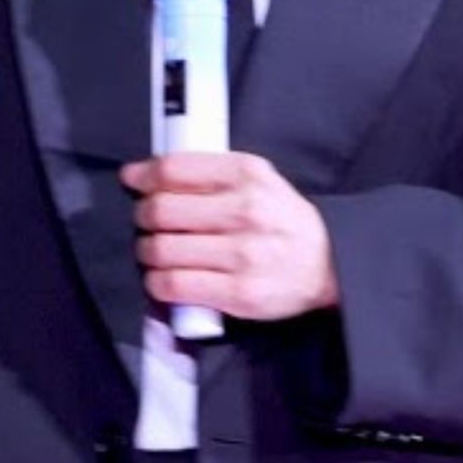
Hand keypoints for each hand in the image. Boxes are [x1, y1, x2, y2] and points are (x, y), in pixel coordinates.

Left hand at [120, 151, 339, 321]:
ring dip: (147, 251)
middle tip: (147, 222)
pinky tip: (161, 278)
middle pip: (161, 210)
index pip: (174, 169)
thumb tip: (145, 172)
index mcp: (246, 173)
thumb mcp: (256, 177)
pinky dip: (157, 283)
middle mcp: (244, 210)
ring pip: (163, 249)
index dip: (143, 175)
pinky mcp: (239, 293)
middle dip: (143, 216)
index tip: (134, 180)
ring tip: (153, 251)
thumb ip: (208, 171)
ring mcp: (242, 254)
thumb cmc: (281, 218)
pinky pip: (176, 286)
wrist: (329, 262)